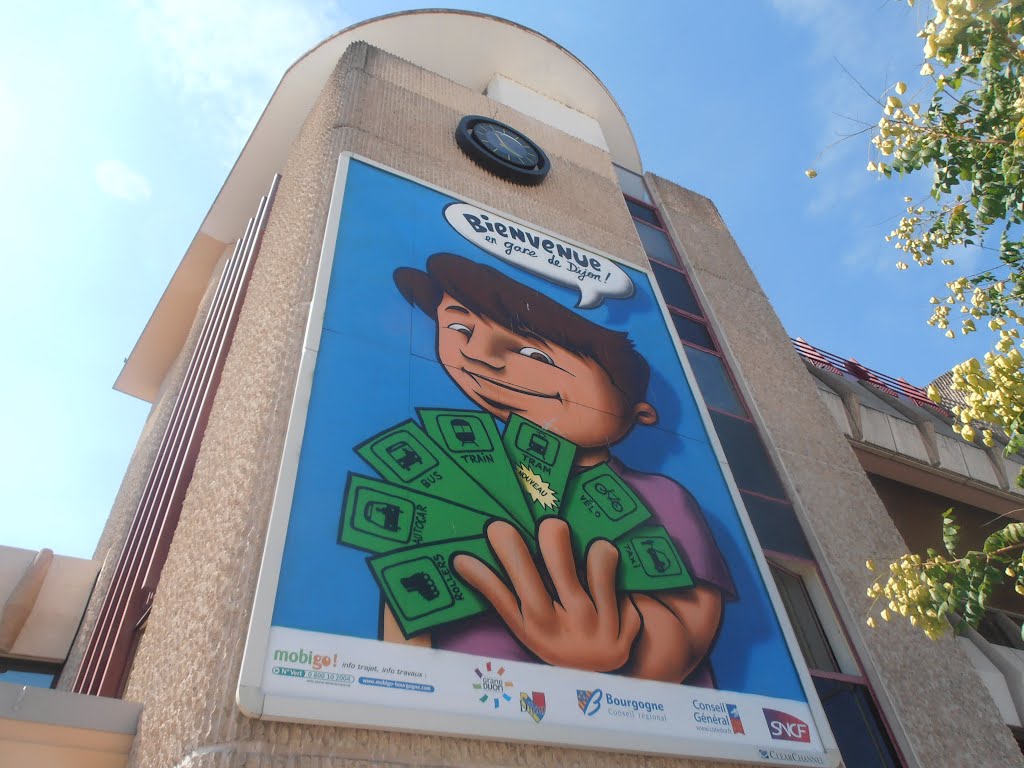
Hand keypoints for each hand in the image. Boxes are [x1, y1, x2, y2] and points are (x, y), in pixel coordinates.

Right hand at [453, 518, 641, 671]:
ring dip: (593, 554)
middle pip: (543, 588)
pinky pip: (617, 585)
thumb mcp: (525, 623)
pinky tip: (608, 561)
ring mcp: (593, 631)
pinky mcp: (623, 629)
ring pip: (592, 578)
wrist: (602, 676)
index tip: (474, 545)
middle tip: (547, 523)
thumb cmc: (555, 636)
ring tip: (594, 544)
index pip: (504, 600)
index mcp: (532, 629)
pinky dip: (611, 566)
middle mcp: (560, 632)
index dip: (487, 577)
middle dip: (541, 549)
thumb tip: (462, 560)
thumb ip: (498, 592)